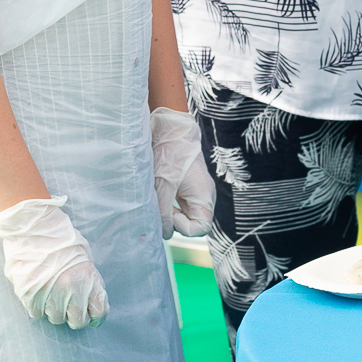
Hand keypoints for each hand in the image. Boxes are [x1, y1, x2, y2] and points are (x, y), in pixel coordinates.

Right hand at [0, 196, 109, 329]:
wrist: (33, 227)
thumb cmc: (61, 239)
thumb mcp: (85, 257)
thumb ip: (90, 281)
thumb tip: (92, 302)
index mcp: (87, 279)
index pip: (99, 312)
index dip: (96, 315)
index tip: (91, 314)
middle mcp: (69, 290)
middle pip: (77, 322)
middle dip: (76, 316)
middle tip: (71, 307)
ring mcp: (48, 294)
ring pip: (56, 319)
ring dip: (56, 310)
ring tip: (52, 294)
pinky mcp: (28, 295)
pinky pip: (37, 314)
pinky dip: (39, 307)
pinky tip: (40, 292)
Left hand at [149, 108, 214, 237]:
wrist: (170, 127)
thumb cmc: (169, 155)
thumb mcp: (163, 186)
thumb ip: (163, 213)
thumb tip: (163, 233)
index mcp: (204, 197)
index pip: (199, 229)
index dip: (182, 226)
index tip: (169, 212)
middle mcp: (203, 196)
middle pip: (191, 222)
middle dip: (173, 220)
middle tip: (159, 204)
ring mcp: (195, 191)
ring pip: (183, 214)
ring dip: (168, 211)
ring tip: (157, 198)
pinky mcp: (186, 185)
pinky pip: (179, 204)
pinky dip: (167, 203)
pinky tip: (158, 193)